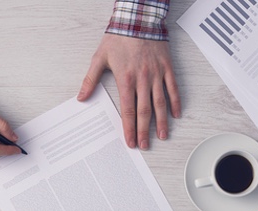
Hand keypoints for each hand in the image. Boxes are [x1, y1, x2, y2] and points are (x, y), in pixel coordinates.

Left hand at [78, 34, 181, 149]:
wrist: (138, 18)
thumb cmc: (119, 37)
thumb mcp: (100, 57)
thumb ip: (90, 79)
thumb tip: (81, 97)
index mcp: (126, 79)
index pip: (128, 110)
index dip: (129, 128)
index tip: (130, 141)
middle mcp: (143, 79)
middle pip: (144, 111)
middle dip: (144, 131)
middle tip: (144, 145)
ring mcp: (156, 74)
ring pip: (160, 103)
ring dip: (161, 122)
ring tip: (162, 136)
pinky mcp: (166, 67)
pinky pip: (173, 88)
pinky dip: (175, 102)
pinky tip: (176, 115)